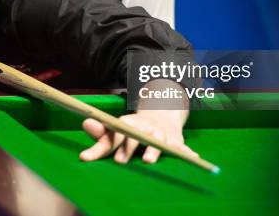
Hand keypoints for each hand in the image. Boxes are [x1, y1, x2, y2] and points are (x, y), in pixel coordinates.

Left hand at [80, 109, 197, 163]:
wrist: (161, 118)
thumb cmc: (133, 130)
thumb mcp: (117, 130)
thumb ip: (101, 134)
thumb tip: (85, 123)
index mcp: (129, 124)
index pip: (118, 133)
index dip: (110, 144)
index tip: (101, 156)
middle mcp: (145, 127)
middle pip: (136, 137)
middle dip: (128, 147)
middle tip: (120, 161)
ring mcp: (161, 134)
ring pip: (157, 141)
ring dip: (153, 150)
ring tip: (148, 160)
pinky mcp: (176, 141)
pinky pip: (182, 148)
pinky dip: (187, 153)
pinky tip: (192, 158)